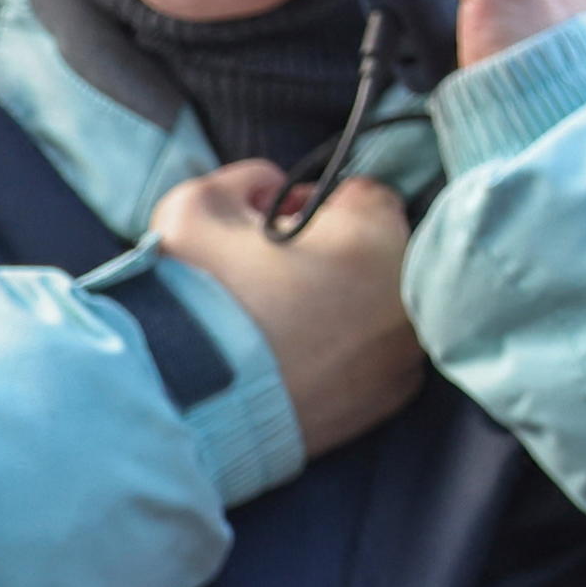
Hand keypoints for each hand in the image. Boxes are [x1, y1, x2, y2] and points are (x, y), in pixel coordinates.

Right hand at [154, 157, 422, 457]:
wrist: (178, 407)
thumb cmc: (193, 298)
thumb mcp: (200, 205)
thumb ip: (251, 179)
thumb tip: (271, 188)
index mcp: (375, 238)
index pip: (364, 195)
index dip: (313, 202)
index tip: (274, 223)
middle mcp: (408, 296)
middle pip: (378, 251)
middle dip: (333, 252)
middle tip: (273, 273)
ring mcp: (404, 355)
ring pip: (379, 306)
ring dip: (343, 302)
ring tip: (280, 319)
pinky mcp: (388, 402)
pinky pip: (375, 357)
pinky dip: (345, 352)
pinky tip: (294, 359)